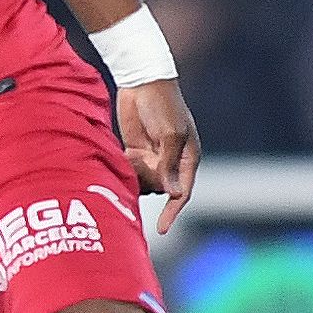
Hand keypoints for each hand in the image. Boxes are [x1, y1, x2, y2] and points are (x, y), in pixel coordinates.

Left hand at [118, 80, 200, 233]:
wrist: (142, 82)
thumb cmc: (163, 105)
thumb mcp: (170, 133)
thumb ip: (170, 164)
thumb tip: (174, 193)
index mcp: (188, 159)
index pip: (182, 192)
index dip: (172, 212)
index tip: (161, 229)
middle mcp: (172, 162)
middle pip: (159, 188)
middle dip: (148, 181)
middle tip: (140, 158)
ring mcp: (153, 158)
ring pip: (143, 182)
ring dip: (135, 174)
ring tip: (132, 151)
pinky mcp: (135, 152)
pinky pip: (130, 171)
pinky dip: (125, 168)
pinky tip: (124, 152)